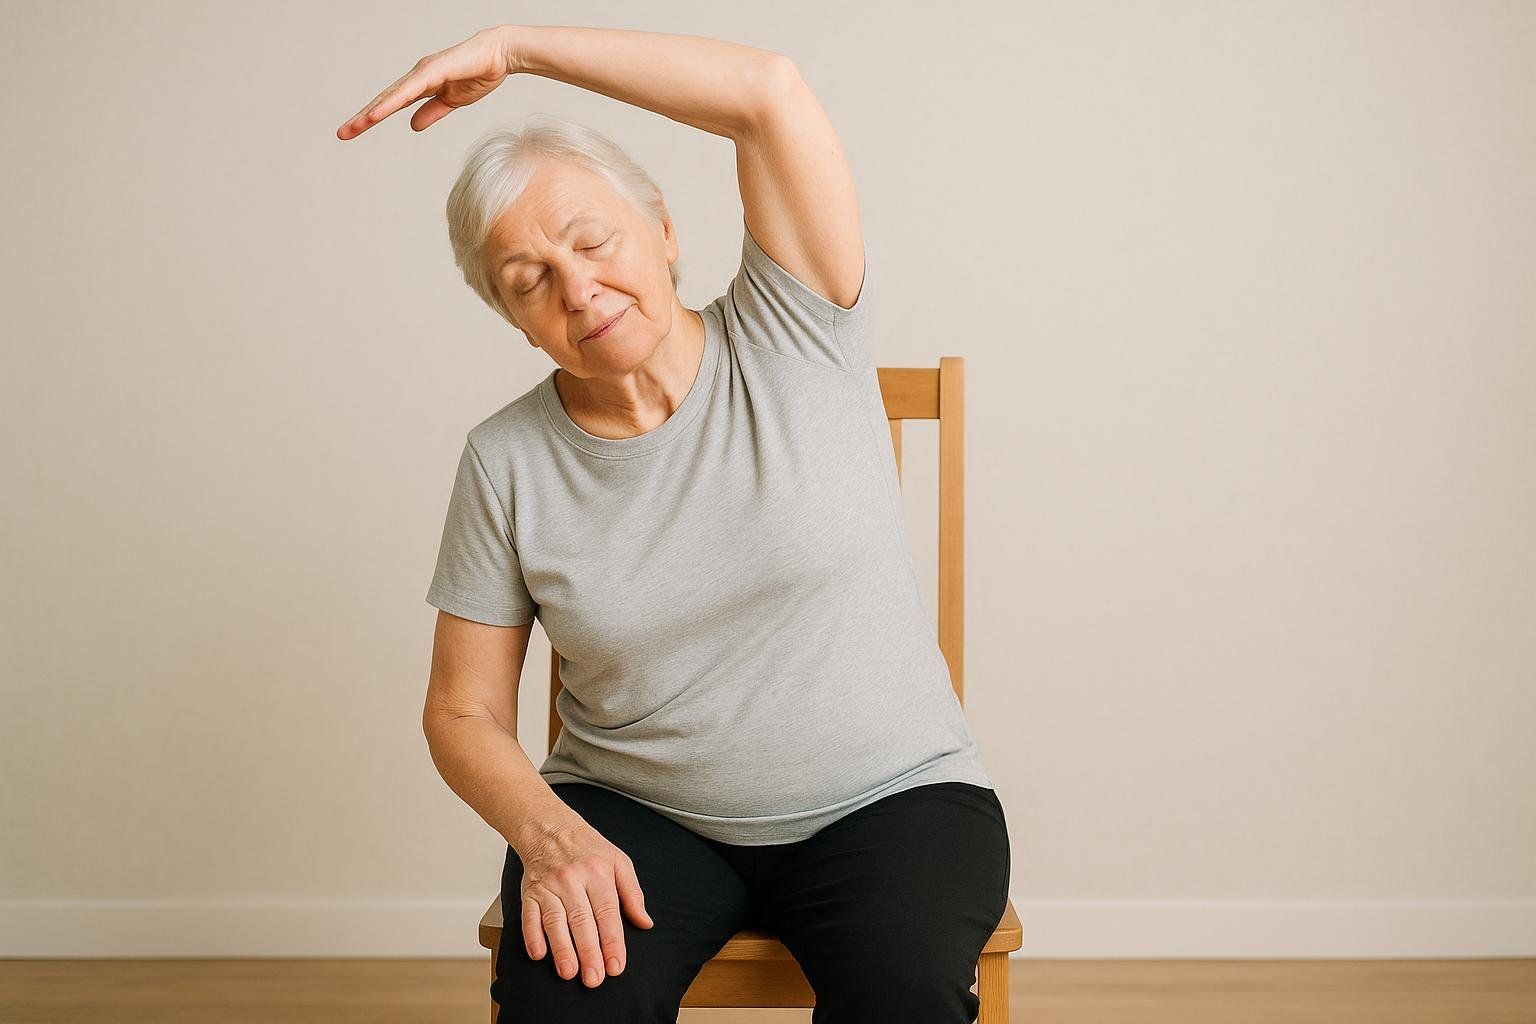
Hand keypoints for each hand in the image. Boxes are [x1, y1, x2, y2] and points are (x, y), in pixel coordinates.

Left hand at [337, 26, 515, 139]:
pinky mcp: (431, 71)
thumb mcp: (452, 102)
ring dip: (371, 112)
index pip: (392, 104)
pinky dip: (390, 104)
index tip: (356, 131)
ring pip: (391, 96)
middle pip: (384, 100)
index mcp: (420, 85)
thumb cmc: (478, 74)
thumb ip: (432, 112)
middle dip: (363, 117)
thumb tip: (413, 125)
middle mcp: (415, 77)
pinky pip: (407, 91)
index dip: (373, 117)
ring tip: (353, 127)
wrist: (498, 56)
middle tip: (343, 133)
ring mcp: (421, 73)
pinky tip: (376, 115)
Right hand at [516, 817, 654, 986]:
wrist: (550, 828)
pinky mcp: (529, 891)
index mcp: (599, 873)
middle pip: (582, 921)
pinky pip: (529, 916)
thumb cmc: (588, 849)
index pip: (608, 913)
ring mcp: (549, 886)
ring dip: (562, 949)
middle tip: (594, 979)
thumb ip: (633, 894)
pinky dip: (532, 936)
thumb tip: (645, 923)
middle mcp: (573, 880)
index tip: (616, 966)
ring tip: (569, 972)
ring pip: (555, 921)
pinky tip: (539, 954)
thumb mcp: (619, 862)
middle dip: (589, 952)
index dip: (612, 942)